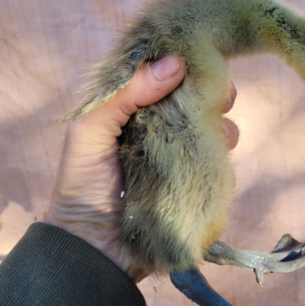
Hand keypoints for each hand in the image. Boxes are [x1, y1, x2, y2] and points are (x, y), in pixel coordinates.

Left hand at [45, 55, 238, 282]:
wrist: (96, 249)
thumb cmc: (82, 186)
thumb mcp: (90, 131)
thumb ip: (124, 94)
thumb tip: (174, 63)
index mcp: (129, 111)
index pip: (161, 77)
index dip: (181, 64)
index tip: (201, 56)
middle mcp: (157, 128)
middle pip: (192, 98)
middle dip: (211, 90)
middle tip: (221, 94)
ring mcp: (178, 155)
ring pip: (211, 126)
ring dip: (221, 123)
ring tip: (219, 132)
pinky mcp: (194, 181)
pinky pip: (217, 159)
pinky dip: (222, 153)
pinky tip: (218, 155)